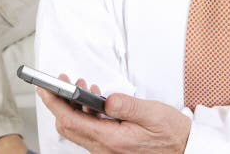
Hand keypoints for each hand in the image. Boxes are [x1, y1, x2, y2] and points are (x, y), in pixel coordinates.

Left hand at [38, 74, 190, 152]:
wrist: (184, 149)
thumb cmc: (171, 133)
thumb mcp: (153, 113)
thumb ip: (127, 106)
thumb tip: (106, 99)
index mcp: (113, 140)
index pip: (71, 120)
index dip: (55, 103)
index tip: (45, 88)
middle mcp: (105, 149)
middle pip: (68, 126)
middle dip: (61, 102)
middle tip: (65, 82)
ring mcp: (106, 150)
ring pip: (77, 129)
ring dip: (74, 107)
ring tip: (83, 87)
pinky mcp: (109, 147)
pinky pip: (88, 131)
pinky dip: (85, 114)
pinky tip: (94, 101)